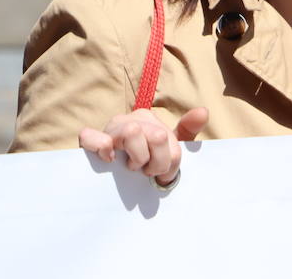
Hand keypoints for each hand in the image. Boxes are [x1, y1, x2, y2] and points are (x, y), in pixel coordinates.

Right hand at [79, 107, 208, 185]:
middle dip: (156, 163)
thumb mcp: (167, 151)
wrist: (112, 180)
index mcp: (148, 120)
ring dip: (136, 159)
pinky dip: (101, 147)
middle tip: (146, 172)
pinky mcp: (88, 141)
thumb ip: (186, 133)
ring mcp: (109, 129)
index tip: (162, 173)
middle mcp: (130, 120)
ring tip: (130, 168)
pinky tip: (109, 159)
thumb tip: (203, 111)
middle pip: (158, 136)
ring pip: (132, 132)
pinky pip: (91, 136)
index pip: (170, 138)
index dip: (170, 162)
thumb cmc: (142, 164)